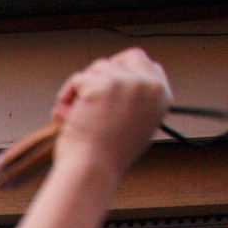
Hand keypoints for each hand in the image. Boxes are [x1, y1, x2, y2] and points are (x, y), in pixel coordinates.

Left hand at [50, 48, 170, 180]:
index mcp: (162, 96)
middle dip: (106, 69)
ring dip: (83, 89)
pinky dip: (66, 95)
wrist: (93, 171)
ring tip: (76, 116)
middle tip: (88, 86)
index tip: (109, 83)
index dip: (126, 71)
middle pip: (128, 56)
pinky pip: (77, 79)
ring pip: (98, 68)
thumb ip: (134, 102)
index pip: (149, 65)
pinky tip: (65, 116)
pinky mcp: (103, 84)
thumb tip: (117, 85)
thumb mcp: (134, 125)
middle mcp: (150, 86)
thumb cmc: (106, 157)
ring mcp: (127, 83)